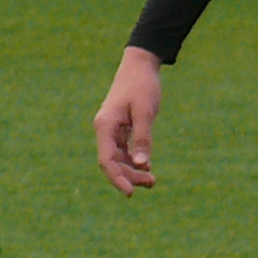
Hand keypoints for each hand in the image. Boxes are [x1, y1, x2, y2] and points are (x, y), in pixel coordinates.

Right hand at [93, 46, 164, 195]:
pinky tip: (147, 167)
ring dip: (133, 171)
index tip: (131, 193)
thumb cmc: (142, 85)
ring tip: (152, 180)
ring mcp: (111, 130)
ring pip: (118, 159)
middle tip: (152, 183)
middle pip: (112, 163)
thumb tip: (141, 165)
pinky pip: (124, 151)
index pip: (107, 160)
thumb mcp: (145, 112)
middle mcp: (105, 130)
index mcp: (105, 126)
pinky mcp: (120, 128)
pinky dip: (134, 160)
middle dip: (129, 176)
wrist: (140, 64)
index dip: (117, 179)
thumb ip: (143, 138)